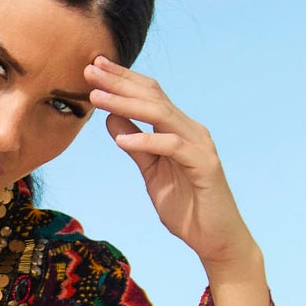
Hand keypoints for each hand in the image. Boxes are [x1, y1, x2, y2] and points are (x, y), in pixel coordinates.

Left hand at [84, 59, 261, 280]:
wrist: (215, 239)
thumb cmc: (186, 206)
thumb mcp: (152, 173)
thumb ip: (136, 147)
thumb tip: (111, 119)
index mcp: (177, 129)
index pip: (148, 95)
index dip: (122, 80)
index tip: (94, 67)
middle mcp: (190, 129)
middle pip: (152, 96)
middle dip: (120, 82)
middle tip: (91, 68)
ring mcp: (199, 145)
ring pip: (161, 115)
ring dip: (126, 104)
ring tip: (97, 98)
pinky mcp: (204, 165)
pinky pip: (172, 146)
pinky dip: (146, 142)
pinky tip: (121, 141)